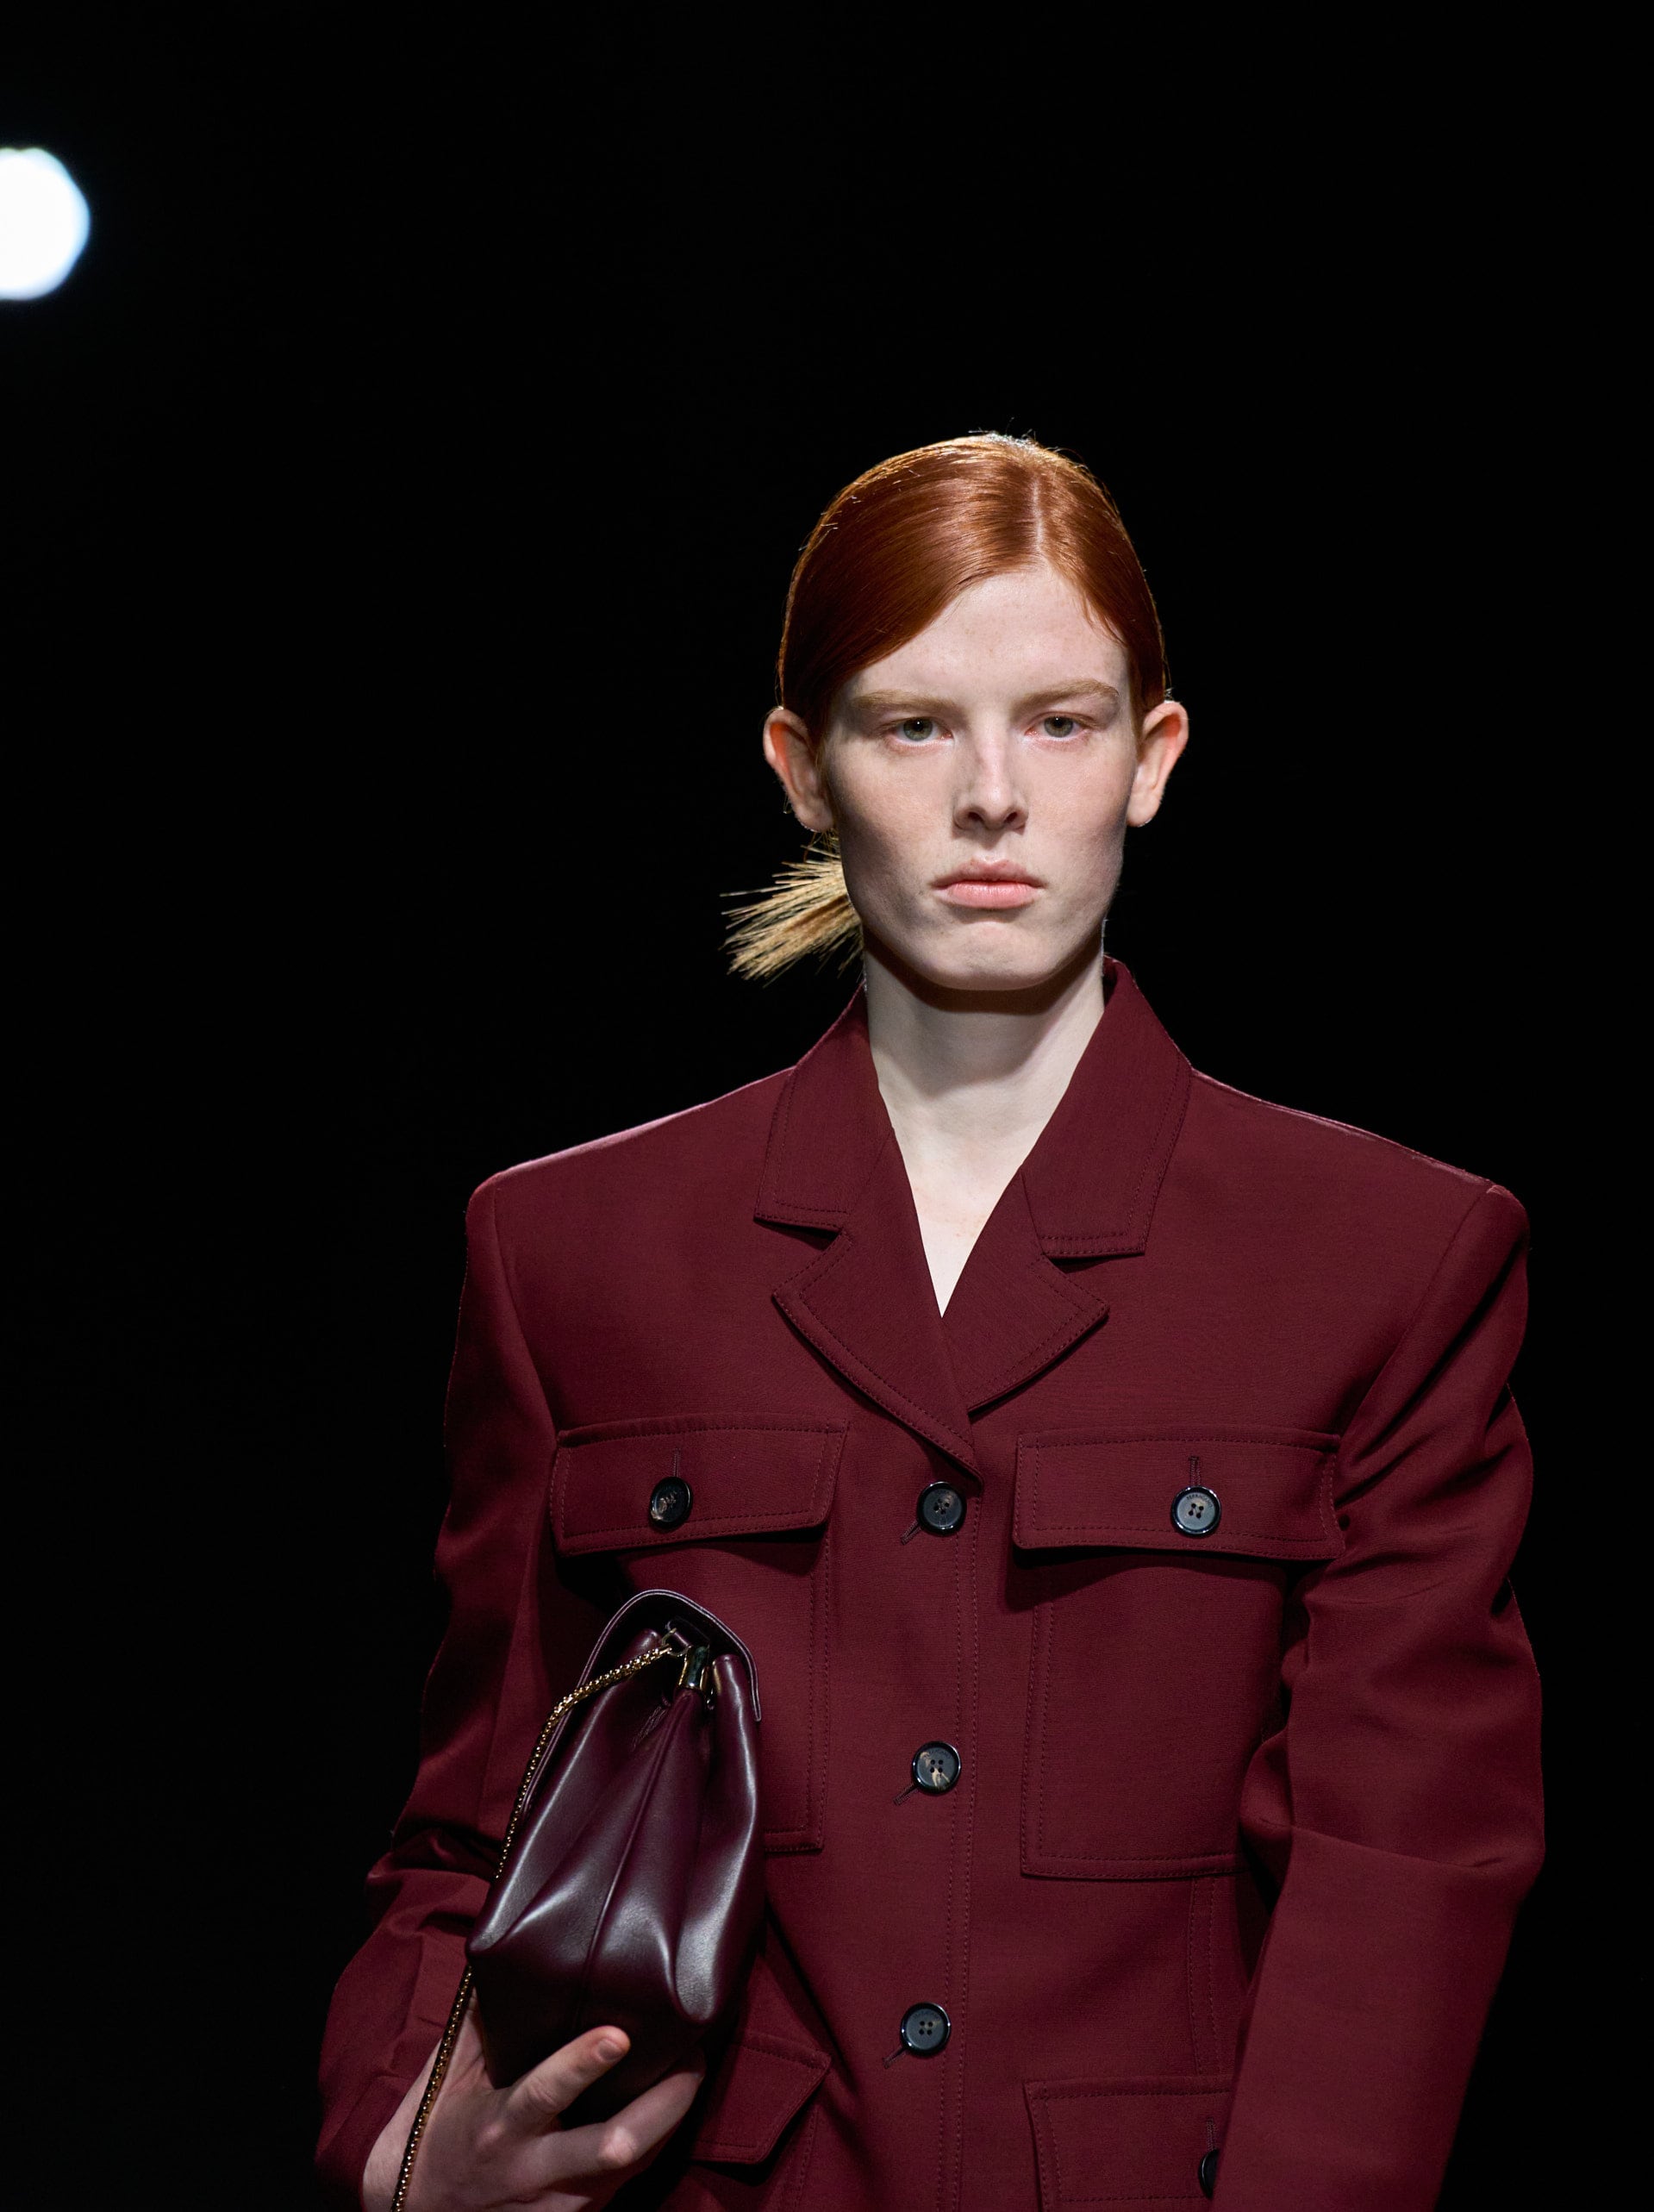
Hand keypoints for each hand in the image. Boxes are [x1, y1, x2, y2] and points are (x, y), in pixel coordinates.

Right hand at [361, 1996, 706, 2211]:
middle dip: (665, 2104)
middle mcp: (534, 2171)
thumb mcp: (450, 2074)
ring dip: (671, 2121)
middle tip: (693, 2056)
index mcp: (500, 2128)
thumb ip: (484, 2017)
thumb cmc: (437, 2132)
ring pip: (634, 2168)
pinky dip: (654, 2143)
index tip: (618, 2034)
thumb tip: (510, 1950)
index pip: (545, 2094)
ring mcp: (560, 2204)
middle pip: (614, 2147)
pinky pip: (629, 2181)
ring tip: (693, 2071)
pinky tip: (668, 2110)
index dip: (583, 2064)